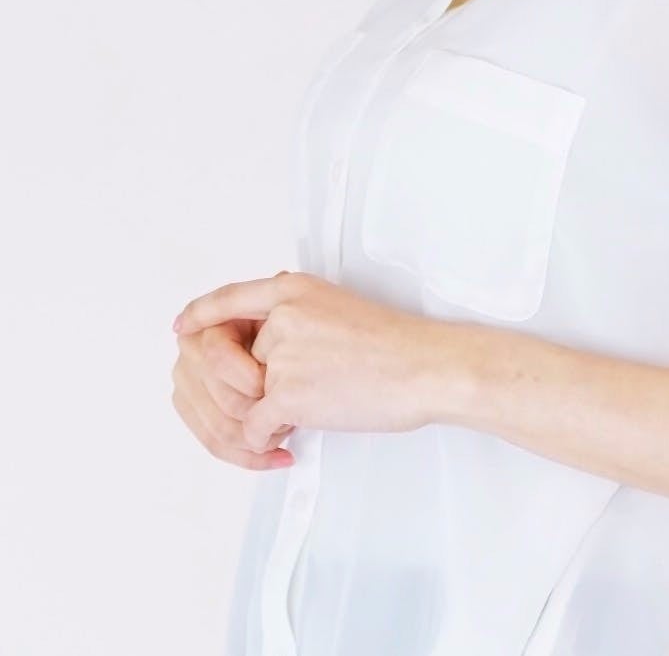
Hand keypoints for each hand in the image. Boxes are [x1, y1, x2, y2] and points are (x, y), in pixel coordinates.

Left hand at [173, 271, 445, 447]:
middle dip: (246, 388)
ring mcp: (282, 354)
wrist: (424, 367)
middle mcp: (281, 316)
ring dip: (261, 415)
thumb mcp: (338, 306)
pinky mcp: (287, 393)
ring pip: (244, 395)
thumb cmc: (394, 344)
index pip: (230, 298)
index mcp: (293, 289)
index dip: (201, 314)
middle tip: (273, 405)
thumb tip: (267, 344)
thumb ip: (297, 315)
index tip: (182, 326)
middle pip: (235, 359)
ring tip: (291, 422)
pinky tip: (289, 440)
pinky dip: (265, 439)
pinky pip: (254, 425)